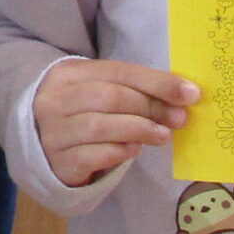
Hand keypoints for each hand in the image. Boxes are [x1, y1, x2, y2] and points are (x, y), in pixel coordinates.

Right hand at [33, 58, 197, 187]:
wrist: (43, 146)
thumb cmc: (81, 113)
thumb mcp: (100, 92)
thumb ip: (134, 89)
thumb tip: (183, 93)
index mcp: (67, 73)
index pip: (117, 72)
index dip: (156, 82)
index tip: (190, 93)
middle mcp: (54, 100)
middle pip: (109, 97)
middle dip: (151, 107)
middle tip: (179, 118)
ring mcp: (52, 132)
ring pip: (101, 126)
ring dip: (140, 130)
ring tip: (163, 135)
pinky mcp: (58, 161)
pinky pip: (93, 155)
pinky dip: (120, 151)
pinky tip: (135, 150)